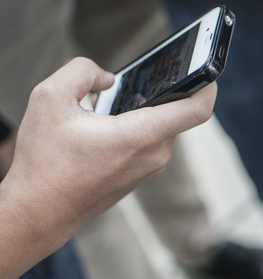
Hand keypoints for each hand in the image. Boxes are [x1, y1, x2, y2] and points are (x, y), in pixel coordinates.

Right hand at [0, 57, 215, 278]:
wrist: (38, 213)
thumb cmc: (44, 160)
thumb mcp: (50, 99)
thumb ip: (82, 72)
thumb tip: (108, 78)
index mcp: (142, 135)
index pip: (197, 109)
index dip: (208, 83)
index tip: (207, 66)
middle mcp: (155, 154)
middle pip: (175, 112)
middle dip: (161, 90)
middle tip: (143, 72)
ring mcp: (150, 168)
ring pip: (159, 126)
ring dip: (142, 109)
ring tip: (112, 99)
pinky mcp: (140, 176)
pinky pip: (148, 142)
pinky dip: (135, 126)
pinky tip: (107, 121)